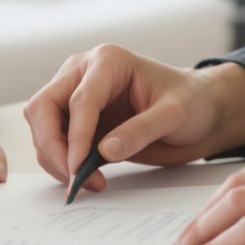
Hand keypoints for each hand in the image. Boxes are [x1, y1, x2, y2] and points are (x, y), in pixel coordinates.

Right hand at [21, 45, 244, 194]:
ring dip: (56, 159)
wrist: (201, 112)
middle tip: (74, 179)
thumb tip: (105, 151)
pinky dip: (61, 164)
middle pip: (43, 107)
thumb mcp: (175, 115)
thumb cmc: (192, 102)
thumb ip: (141, 131)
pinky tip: (85, 179)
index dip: (76, 136)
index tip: (78, 168)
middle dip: (53, 146)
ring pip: (43, 127)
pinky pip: (54, 143)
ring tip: (90, 184)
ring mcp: (77, 97)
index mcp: (107, 61)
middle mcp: (84, 74)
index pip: (79, 99)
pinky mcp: (78, 122)